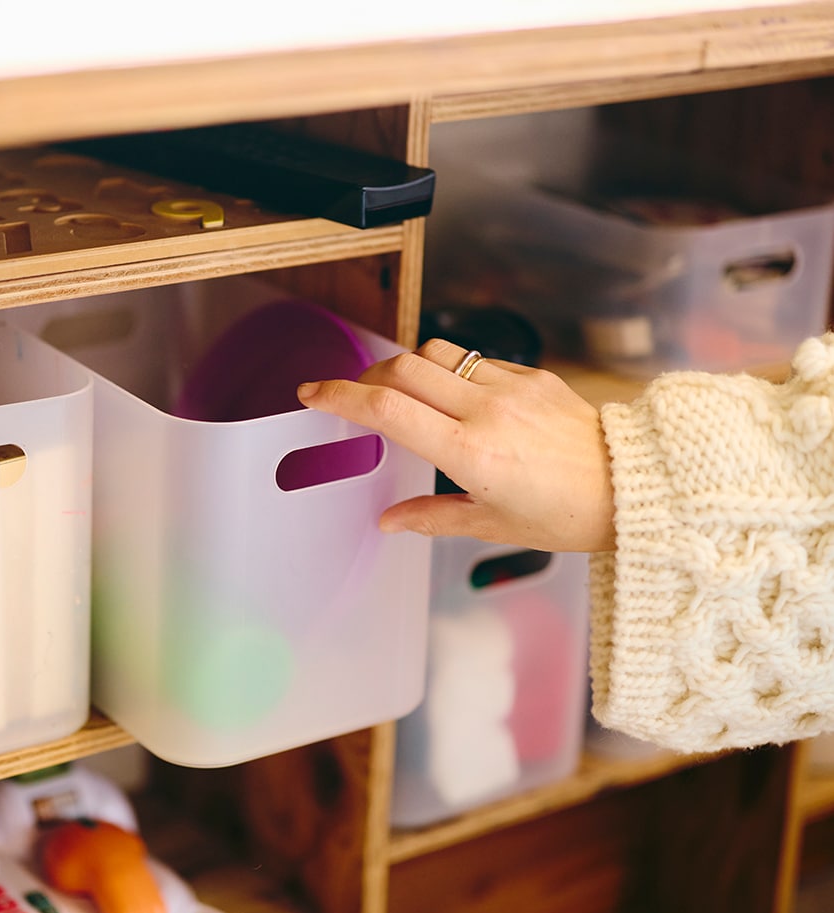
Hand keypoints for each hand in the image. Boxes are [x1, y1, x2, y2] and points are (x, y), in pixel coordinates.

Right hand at [296, 338, 614, 552]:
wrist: (634, 486)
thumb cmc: (566, 515)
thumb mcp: (493, 524)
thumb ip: (432, 517)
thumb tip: (388, 521)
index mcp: (470, 452)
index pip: (388, 408)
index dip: (341, 394)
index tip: (312, 391)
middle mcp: (486, 410)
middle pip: (401, 368)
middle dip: (366, 376)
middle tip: (354, 395)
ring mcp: (511, 386)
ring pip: (435, 352)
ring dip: (408, 366)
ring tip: (404, 393)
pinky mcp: (533, 375)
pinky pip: (475, 359)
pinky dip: (451, 371)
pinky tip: (458, 399)